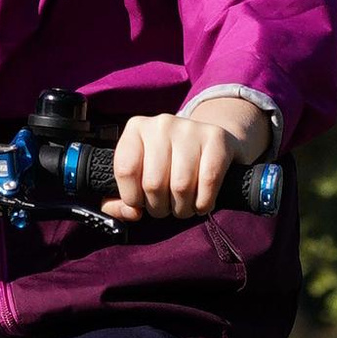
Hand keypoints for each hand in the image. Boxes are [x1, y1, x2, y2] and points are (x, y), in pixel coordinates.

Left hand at [103, 94, 270, 222]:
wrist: (210, 143)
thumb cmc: (169, 165)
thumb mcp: (140, 176)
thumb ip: (120, 202)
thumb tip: (131, 213)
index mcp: (136, 129)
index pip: (125, 170)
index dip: (132, 197)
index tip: (141, 203)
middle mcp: (161, 124)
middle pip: (153, 183)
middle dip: (159, 208)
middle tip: (166, 207)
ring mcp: (190, 128)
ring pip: (181, 186)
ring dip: (182, 209)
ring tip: (184, 207)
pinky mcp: (216, 138)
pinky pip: (208, 181)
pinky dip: (204, 203)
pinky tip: (201, 203)